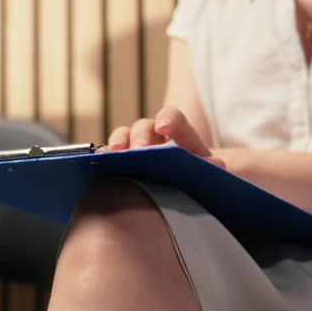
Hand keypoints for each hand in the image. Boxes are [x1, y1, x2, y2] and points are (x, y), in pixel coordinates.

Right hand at [107, 106, 225, 167]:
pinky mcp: (121, 164)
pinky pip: (109, 156)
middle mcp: (155, 137)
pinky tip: (99, 165)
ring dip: (118, 144)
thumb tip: (212, 164)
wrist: (188, 192)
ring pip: (123, 137)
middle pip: (143, 127)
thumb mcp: (209, 172)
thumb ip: (212, 166)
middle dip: (140, 137)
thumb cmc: (198, 178)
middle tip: (139, 151)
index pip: (172, 118)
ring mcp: (136, 149)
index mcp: (180, 135)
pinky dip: (103, 158)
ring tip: (112, 156)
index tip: (164, 129)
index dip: (167, 119)